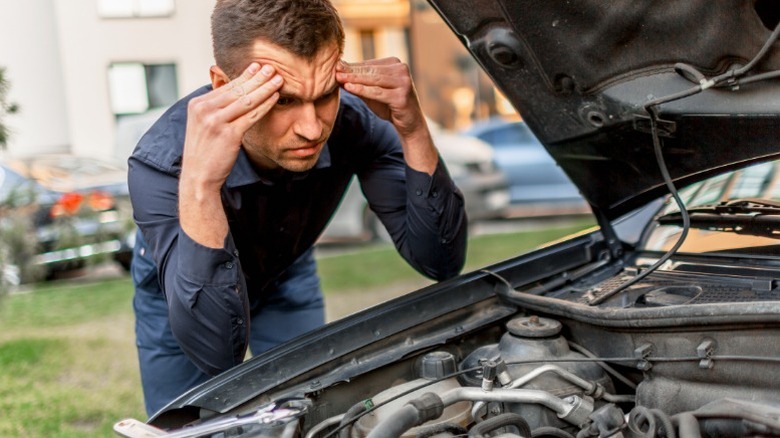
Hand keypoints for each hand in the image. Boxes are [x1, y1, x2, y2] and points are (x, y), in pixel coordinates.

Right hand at [178, 62, 282, 247]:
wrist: (198, 177)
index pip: (226, 86)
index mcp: (198, 104)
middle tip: (272, 67)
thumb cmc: (205, 152)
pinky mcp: (228, 134)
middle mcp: (204, 109)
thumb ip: (215, 108)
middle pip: (237, 89)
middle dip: (257, 77)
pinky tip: (275, 97)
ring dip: (264, 88)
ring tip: (278, 79)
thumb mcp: (203, 125)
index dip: (245, 75)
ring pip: (246, 100)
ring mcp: (215, 121)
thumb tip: (233, 92)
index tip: (258, 66)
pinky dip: (265, 105)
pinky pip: (251, 115)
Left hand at [336, 58, 426, 139]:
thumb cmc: (390, 106)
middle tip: (334, 70)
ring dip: (355, 79)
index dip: (352, 66)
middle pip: (371, 71)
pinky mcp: (402, 96)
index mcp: (395, 64)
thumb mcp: (372, 93)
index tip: (336, 66)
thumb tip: (338, 72)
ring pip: (374, 80)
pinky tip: (349, 88)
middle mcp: (402, 70)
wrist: (409, 124)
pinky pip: (378, 92)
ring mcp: (404, 82)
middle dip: (351, 71)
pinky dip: (363, 90)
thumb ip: (358, 83)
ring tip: (339, 78)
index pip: (369, 64)